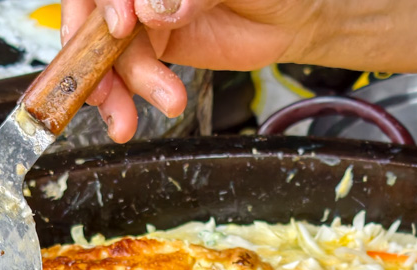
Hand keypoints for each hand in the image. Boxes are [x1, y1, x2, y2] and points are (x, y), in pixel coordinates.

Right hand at [61, 0, 416, 141]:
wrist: (324, 12)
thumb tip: (154, 6)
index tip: (120, 25)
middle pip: (91, 8)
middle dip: (96, 54)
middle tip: (114, 90)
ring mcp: (151, 5)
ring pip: (105, 45)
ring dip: (116, 86)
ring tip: (148, 111)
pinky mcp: (162, 39)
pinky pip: (129, 69)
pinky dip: (132, 95)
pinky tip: (156, 108)